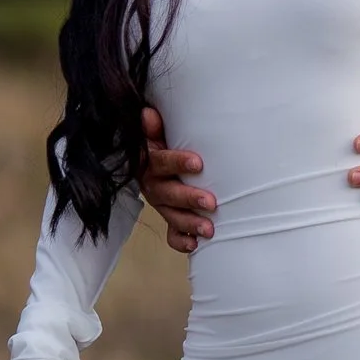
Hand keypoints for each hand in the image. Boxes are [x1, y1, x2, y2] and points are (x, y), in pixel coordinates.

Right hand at [143, 104, 214, 254]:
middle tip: (211, 202)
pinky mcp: (168, 218)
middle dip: (189, 199)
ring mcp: (160, 205)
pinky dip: (181, 241)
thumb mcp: (156, 134)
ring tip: (209, 229)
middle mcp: (152, 186)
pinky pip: (171, 234)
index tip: (198, 163)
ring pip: (171, 216)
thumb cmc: (162, 145)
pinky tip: (194, 245)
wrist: (152, 164)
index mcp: (149, 163)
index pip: (160, 162)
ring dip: (189, 223)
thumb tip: (148, 114)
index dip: (178, 162)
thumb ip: (152, 127)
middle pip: (167, 194)